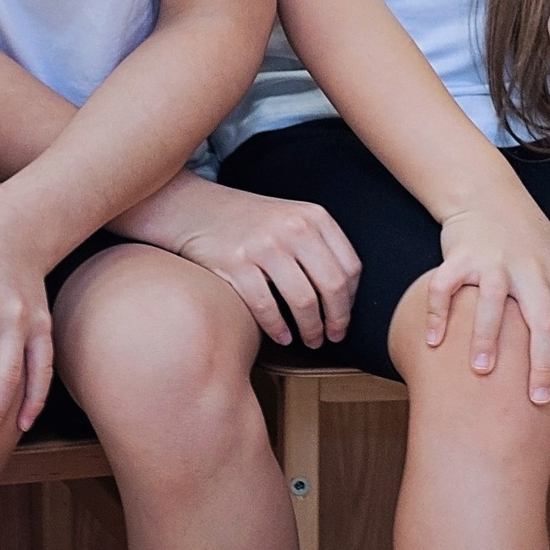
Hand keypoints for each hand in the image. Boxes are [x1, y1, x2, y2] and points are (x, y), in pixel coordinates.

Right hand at [146, 180, 359, 347]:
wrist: (197, 208)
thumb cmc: (251, 222)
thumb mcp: (293, 219)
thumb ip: (319, 246)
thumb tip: (346, 295)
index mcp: (315, 217)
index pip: (350, 266)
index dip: (352, 300)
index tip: (345, 317)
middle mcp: (294, 228)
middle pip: (333, 286)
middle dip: (337, 319)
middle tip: (334, 337)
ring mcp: (265, 245)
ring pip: (303, 300)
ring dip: (311, 329)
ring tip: (311, 341)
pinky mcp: (236, 264)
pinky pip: (266, 307)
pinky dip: (278, 328)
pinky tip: (282, 337)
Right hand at [422, 197, 549, 410]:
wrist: (489, 194)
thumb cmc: (527, 242)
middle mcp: (532, 269)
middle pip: (545, 322)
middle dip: (542, 366)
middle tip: (535, 402)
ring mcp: (496, 260)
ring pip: (494, 302)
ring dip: (488, 339)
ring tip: (482, 374)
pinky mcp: (461, 254)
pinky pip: (447, 286)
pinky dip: (438, 313)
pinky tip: (434, 341)